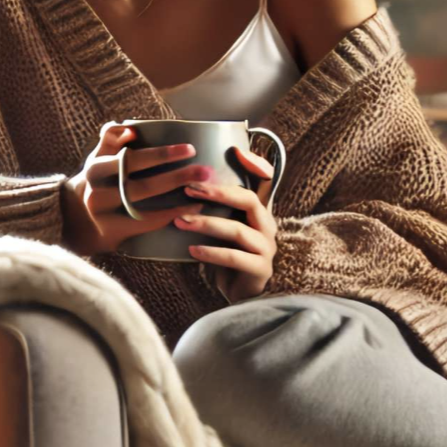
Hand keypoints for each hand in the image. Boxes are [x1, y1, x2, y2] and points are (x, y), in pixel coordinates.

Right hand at [60, 121, 209, 256]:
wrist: (75, 217)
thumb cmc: (98, 179)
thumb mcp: (99, 157)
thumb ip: (111, 139)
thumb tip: (129, 129)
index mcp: (95, 168)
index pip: (131, 159)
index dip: (161, 155)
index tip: (190, 149)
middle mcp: (96, 192)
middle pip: (142, 185)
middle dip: (177, 177)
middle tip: (205, 171)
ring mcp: (103, 215)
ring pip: (145, 206)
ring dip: (178, 198)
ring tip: (205, 190)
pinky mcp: (112, 232)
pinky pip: (146, 223)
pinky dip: (171, 215)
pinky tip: (192, 208)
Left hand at [175, 145, 277, 302]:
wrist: (239, 296)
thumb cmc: (226, 259)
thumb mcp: (221, 229)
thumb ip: (213, 209)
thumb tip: (179, 186)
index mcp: (259, 212)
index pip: (266, 180)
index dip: (256, 164)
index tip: (234, 150)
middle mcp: (267, 226)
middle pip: (250, 200)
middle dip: (218, 192)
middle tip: (189, 188)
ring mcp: (266, 248)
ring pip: (238, 230)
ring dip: (207, 224)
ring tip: (181, 221)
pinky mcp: (259, 270)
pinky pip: (234, 258)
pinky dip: (212, 253)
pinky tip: (192, 250)